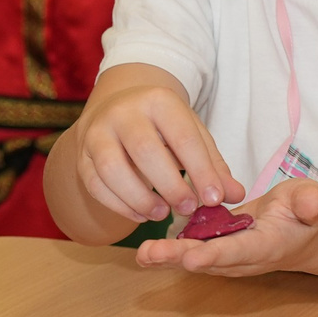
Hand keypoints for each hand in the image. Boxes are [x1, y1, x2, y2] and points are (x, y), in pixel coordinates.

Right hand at [70, 80, 240, 225]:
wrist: (117, 107)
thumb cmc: (163, 127)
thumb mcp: (192, 134)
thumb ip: (213, 166)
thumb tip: (235, 197)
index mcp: (158, 101)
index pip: (182, 137)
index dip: (201, 171)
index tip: (215, 199)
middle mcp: (123, 113)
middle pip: (145, 151)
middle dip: (169, 185)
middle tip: (188, 209)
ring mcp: (97, 134)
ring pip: (113, 170)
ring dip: (140, 198)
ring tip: (162, 214)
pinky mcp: (82, 156)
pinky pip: (96, 185)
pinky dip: (119, 206)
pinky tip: (141, 215)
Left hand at [134, 178, 317, 277]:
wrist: (299, 234)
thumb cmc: (304, 212)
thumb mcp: (312, 200)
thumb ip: (311, 203)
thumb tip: (312, 205)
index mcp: (266, 246)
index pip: (240, 250)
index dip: (216, 254)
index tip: (192, 258)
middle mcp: (242, 257)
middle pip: (208, 259)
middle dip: (178, 258)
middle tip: (150, 256)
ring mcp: (226, 256)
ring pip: (194, 257)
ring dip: (166, 258)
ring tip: (141, 255)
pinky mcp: (214, 249)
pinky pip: (189, 251)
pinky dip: (166, 252)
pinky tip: (143, 250)